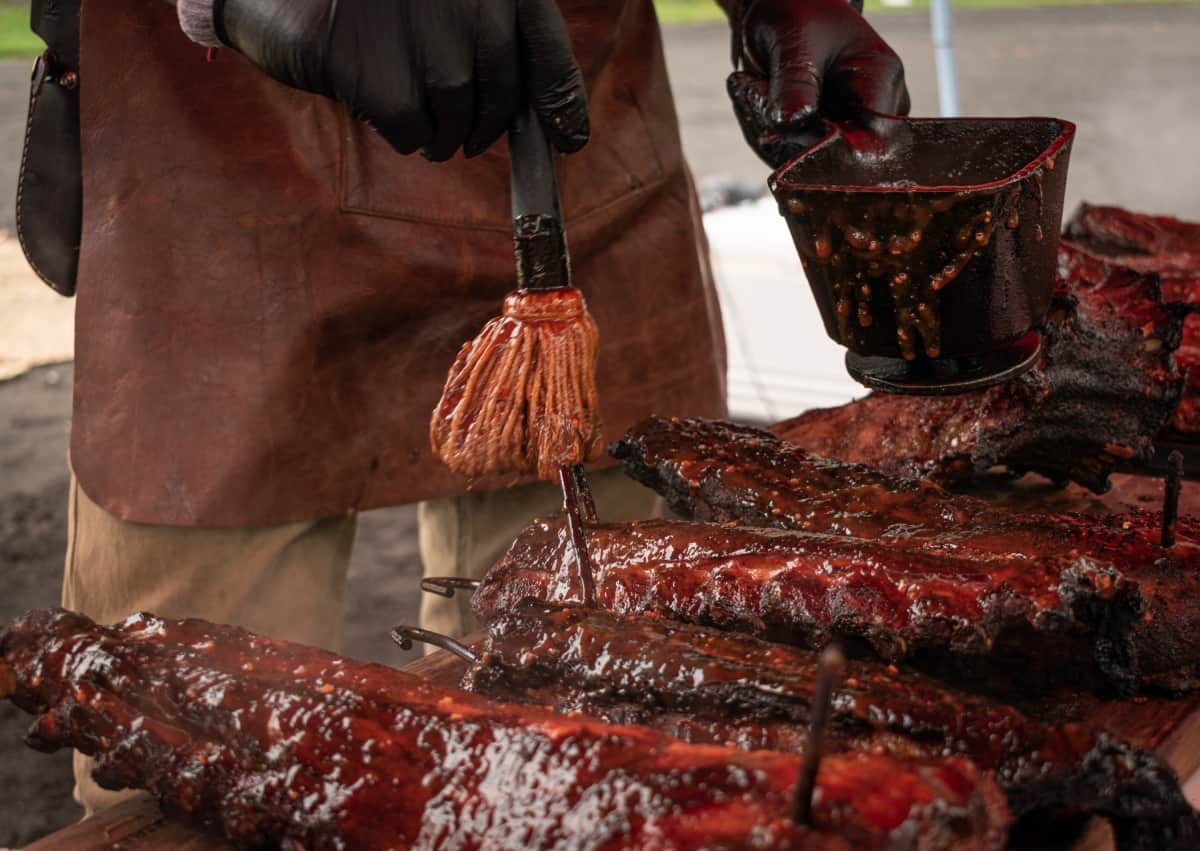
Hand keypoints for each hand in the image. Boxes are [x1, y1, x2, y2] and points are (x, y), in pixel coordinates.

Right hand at [216, 0, 588, 159]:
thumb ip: (484, 32)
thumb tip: (538, 115)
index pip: (546, 48)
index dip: (561, 102)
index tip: (569, 139)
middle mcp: (467, 2)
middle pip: (500, 95)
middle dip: (486, 125)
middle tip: (465, 135)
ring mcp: (425, 41)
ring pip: (459, 120)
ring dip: (442, 132)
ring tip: (412, 110)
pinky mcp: (381, 80)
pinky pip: (414, 133)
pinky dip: (403, 133)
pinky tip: (375, 101)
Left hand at [727, 0, 909, 166]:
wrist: (780, 9)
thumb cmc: (795, 12)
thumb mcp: (794, 40)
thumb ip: (795, 83)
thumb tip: (792, 124)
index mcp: (880, 81)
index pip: (866, 140)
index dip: (823, 147)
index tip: (779, 125)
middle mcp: (870, 113)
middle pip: (828, 156)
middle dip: (780, 132)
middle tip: (751, 87)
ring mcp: (844, 129)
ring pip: (800, 160)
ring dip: (763, 128)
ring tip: (751, 84)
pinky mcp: (817, 139)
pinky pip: (784, 154)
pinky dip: (760, 130)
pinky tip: (753, 95)